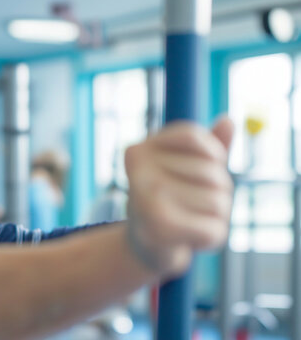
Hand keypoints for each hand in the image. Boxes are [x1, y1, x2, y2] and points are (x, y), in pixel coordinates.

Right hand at [125, 117, 233, 276]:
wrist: (143, 246)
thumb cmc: (166, 201)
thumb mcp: (185, 168)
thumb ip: (208, 146)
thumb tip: (228, 120)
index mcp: (138, 152)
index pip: (193, 137)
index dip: (211, 153)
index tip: (198, 170)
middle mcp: (138, 173)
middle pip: (213, 172)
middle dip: (216, 191)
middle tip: (189, 203)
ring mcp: (146, 201)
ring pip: (219, 202)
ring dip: (215, 216)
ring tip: (190, 220)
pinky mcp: (161, 230)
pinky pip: (214, 230)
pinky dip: (209, 238)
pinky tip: (188, 239)